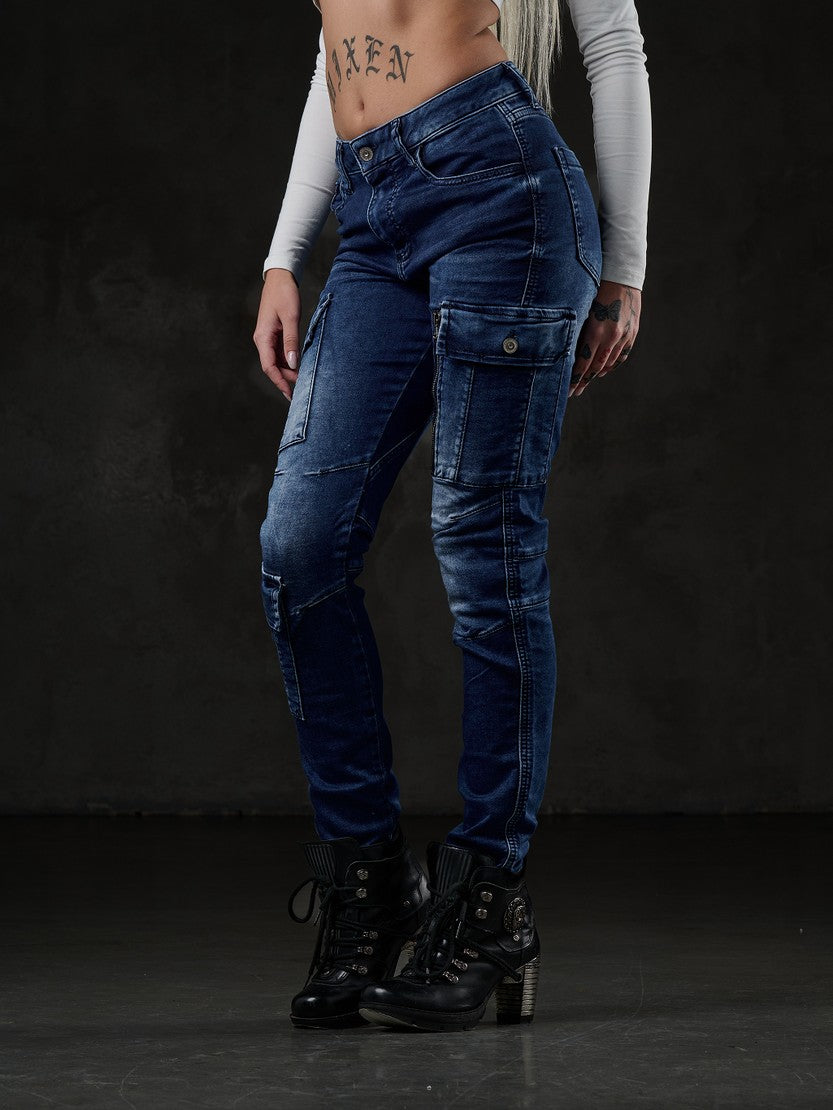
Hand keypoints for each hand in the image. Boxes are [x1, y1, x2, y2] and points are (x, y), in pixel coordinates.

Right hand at [253, 268, 301, 401]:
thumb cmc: (284, 294)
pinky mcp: (274, 335)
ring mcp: (268, 338)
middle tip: (301, 389)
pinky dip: (287, 362)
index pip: (269, 367)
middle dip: (285, 379)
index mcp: (263, 337)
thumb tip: (292, 363)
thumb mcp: (290, 317)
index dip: (279, 382)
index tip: (289, 394)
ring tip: (301, 381)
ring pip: (276, 361)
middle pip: (272, 366)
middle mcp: (262, 340)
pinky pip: (279, 353)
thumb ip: (291, 341)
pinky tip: (297, 367)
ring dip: (287, 372)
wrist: (280, 278)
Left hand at [569, 281, 641, 397]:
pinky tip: (603, 369)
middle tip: (574, 393)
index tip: (568, 390)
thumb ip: (576, 330)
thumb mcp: (582, 309)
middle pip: (596, 367)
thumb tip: (564, 351)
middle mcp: (612, 336)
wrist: (622, 273)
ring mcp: (624, 335)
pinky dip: (612, 364)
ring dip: (597, 373)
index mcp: (596, 331)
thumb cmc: (595, 287)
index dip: (575, 379)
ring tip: (586, 381)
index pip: (583, 363)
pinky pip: (622, 355)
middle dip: (584, 381)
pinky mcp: (632, 331)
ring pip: (609, 362)